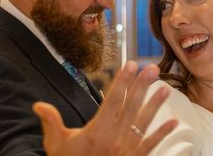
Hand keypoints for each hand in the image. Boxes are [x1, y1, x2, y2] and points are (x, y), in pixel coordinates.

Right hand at [33, 61, 176, 154]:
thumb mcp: (57, 145)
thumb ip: (51, 123)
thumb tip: (38, 104)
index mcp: (98, 131)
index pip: (113, 99)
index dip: (123, 81)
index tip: (131, 64)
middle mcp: (115, 138)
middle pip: (132, 106)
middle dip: (142, 86)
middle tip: (152, 68)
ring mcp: (128, 149)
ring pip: (144, 122)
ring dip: (156, 104)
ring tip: (166, 88)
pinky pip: (151, 144)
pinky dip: (163, 133)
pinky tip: (174, 121)